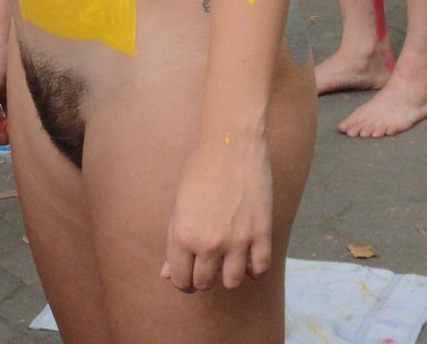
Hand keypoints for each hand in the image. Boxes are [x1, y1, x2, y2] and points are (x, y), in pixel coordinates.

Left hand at [162, 135, 272, 292]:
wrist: (231, 144)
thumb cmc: (201, 168)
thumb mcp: (179, 203)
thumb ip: (173, 240)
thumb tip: (165, 273)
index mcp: (183, 236)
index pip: (180, 279)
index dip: (183, 280)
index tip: (188, 273)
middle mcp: (208, 244)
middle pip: (205, 283)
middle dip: (204, 277)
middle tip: (208, 263)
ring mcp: (237, 241)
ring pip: (232, 282)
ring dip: (228, 276)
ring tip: (228, 260)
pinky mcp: (261, 233)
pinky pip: (259, 269)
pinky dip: (254, 269)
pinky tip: (249, 257)